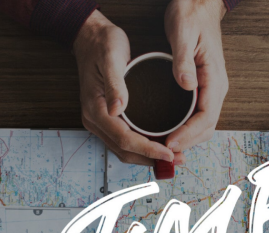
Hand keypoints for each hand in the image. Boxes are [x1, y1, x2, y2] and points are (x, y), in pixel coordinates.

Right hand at [72, 11, 176, 165]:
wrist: (90, 38)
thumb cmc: (102, 45)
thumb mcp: (111, 58)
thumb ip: (115, 84)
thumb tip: (118, 108)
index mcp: (95, 110)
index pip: (124, 139)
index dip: (148, 149)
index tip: (169, 153)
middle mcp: (95, 121)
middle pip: (125, 151)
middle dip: (151, 158)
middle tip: (178, 159)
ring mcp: (100, 122)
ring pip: (124, 150)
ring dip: (148, 157)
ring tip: (173, 157)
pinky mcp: (107, 119)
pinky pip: (124, 141)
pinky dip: (142, 148)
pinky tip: (159, 145)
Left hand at [164, 0, 228, 155]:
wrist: (198, 3)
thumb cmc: (191, 14)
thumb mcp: (183, 33)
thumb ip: (183, 60)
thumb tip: (186, 85)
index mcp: (215, 78)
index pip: (206, 117)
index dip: (189, 134)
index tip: (170, 143)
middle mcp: (216, 88)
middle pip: (206, 128)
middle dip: (187, 143)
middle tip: (163, 152)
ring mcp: (210, 90)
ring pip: (202, 125)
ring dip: (186, 140)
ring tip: (164, 148)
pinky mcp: (202, 89)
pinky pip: (196, 116)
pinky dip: (185, 129)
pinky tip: (169, 133)